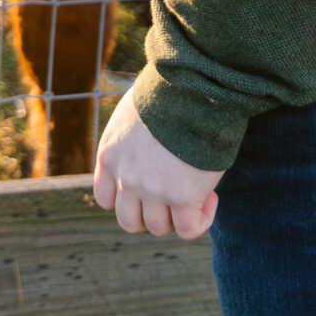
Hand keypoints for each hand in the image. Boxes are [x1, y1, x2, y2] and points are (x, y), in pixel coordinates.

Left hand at [93, 85, 220, 240]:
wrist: (190, 86)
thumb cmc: (168, 91)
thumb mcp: (133, 114)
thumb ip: (131, 141)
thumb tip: (148, 149)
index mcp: (109, 154)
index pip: (105, 199)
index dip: (128, 200)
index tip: (149, 187)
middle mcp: (125, 176)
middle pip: (130, 221)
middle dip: (151, 214)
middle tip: (172, 196)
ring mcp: (152, 189)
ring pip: (159, 228)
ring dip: (178, 216)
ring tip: (195, 189)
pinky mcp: (182, 196)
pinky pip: (189, 229)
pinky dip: (201, 220)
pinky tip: (211, 197)